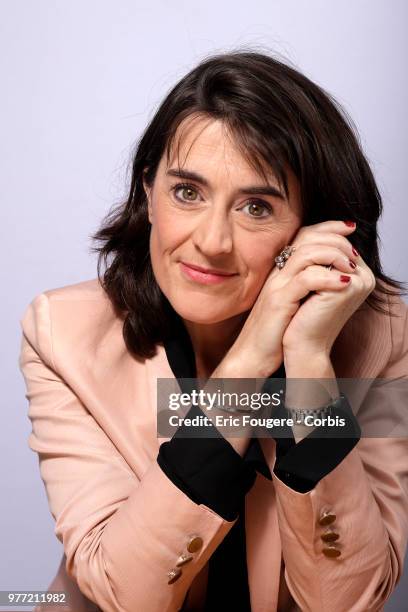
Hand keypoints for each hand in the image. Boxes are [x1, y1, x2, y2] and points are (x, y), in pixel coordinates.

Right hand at [228, 220, 374, 376]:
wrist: (253, 355)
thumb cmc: (274, 333)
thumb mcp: (292, 303)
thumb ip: (306, 286)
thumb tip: (334, 274)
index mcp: (280, 272)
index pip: (303, 235)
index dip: (327, 227)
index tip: (349, 228)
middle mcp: (277, 273)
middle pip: (305, 238)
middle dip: (335, 238)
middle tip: (354, 251)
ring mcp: (277, 286)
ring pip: (306, 254)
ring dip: (334, 256)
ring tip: (350, 267)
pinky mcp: (279, 301)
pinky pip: (307, 280)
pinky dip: (329, 279)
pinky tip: (344, 283)